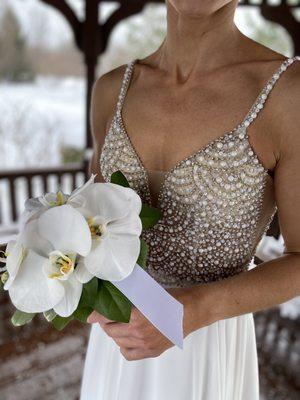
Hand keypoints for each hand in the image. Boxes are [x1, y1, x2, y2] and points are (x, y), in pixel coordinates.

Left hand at [87, 285, 214, 360]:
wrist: (194, 310)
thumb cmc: (172, 298)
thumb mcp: (148, 292)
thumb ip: (128, 295)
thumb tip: (112, 292)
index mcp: (137, 316)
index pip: (107, 318)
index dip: (96, 315)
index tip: (90, 314)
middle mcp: (139, 333)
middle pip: (110, 331)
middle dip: (106, 322)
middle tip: (108, 313)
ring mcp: (146, 345)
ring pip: (118, 341)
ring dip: (115, 332)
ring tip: (119, 323)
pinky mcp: (152, 351)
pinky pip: (128, 354)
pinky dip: (123, 346)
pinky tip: (127, 337)